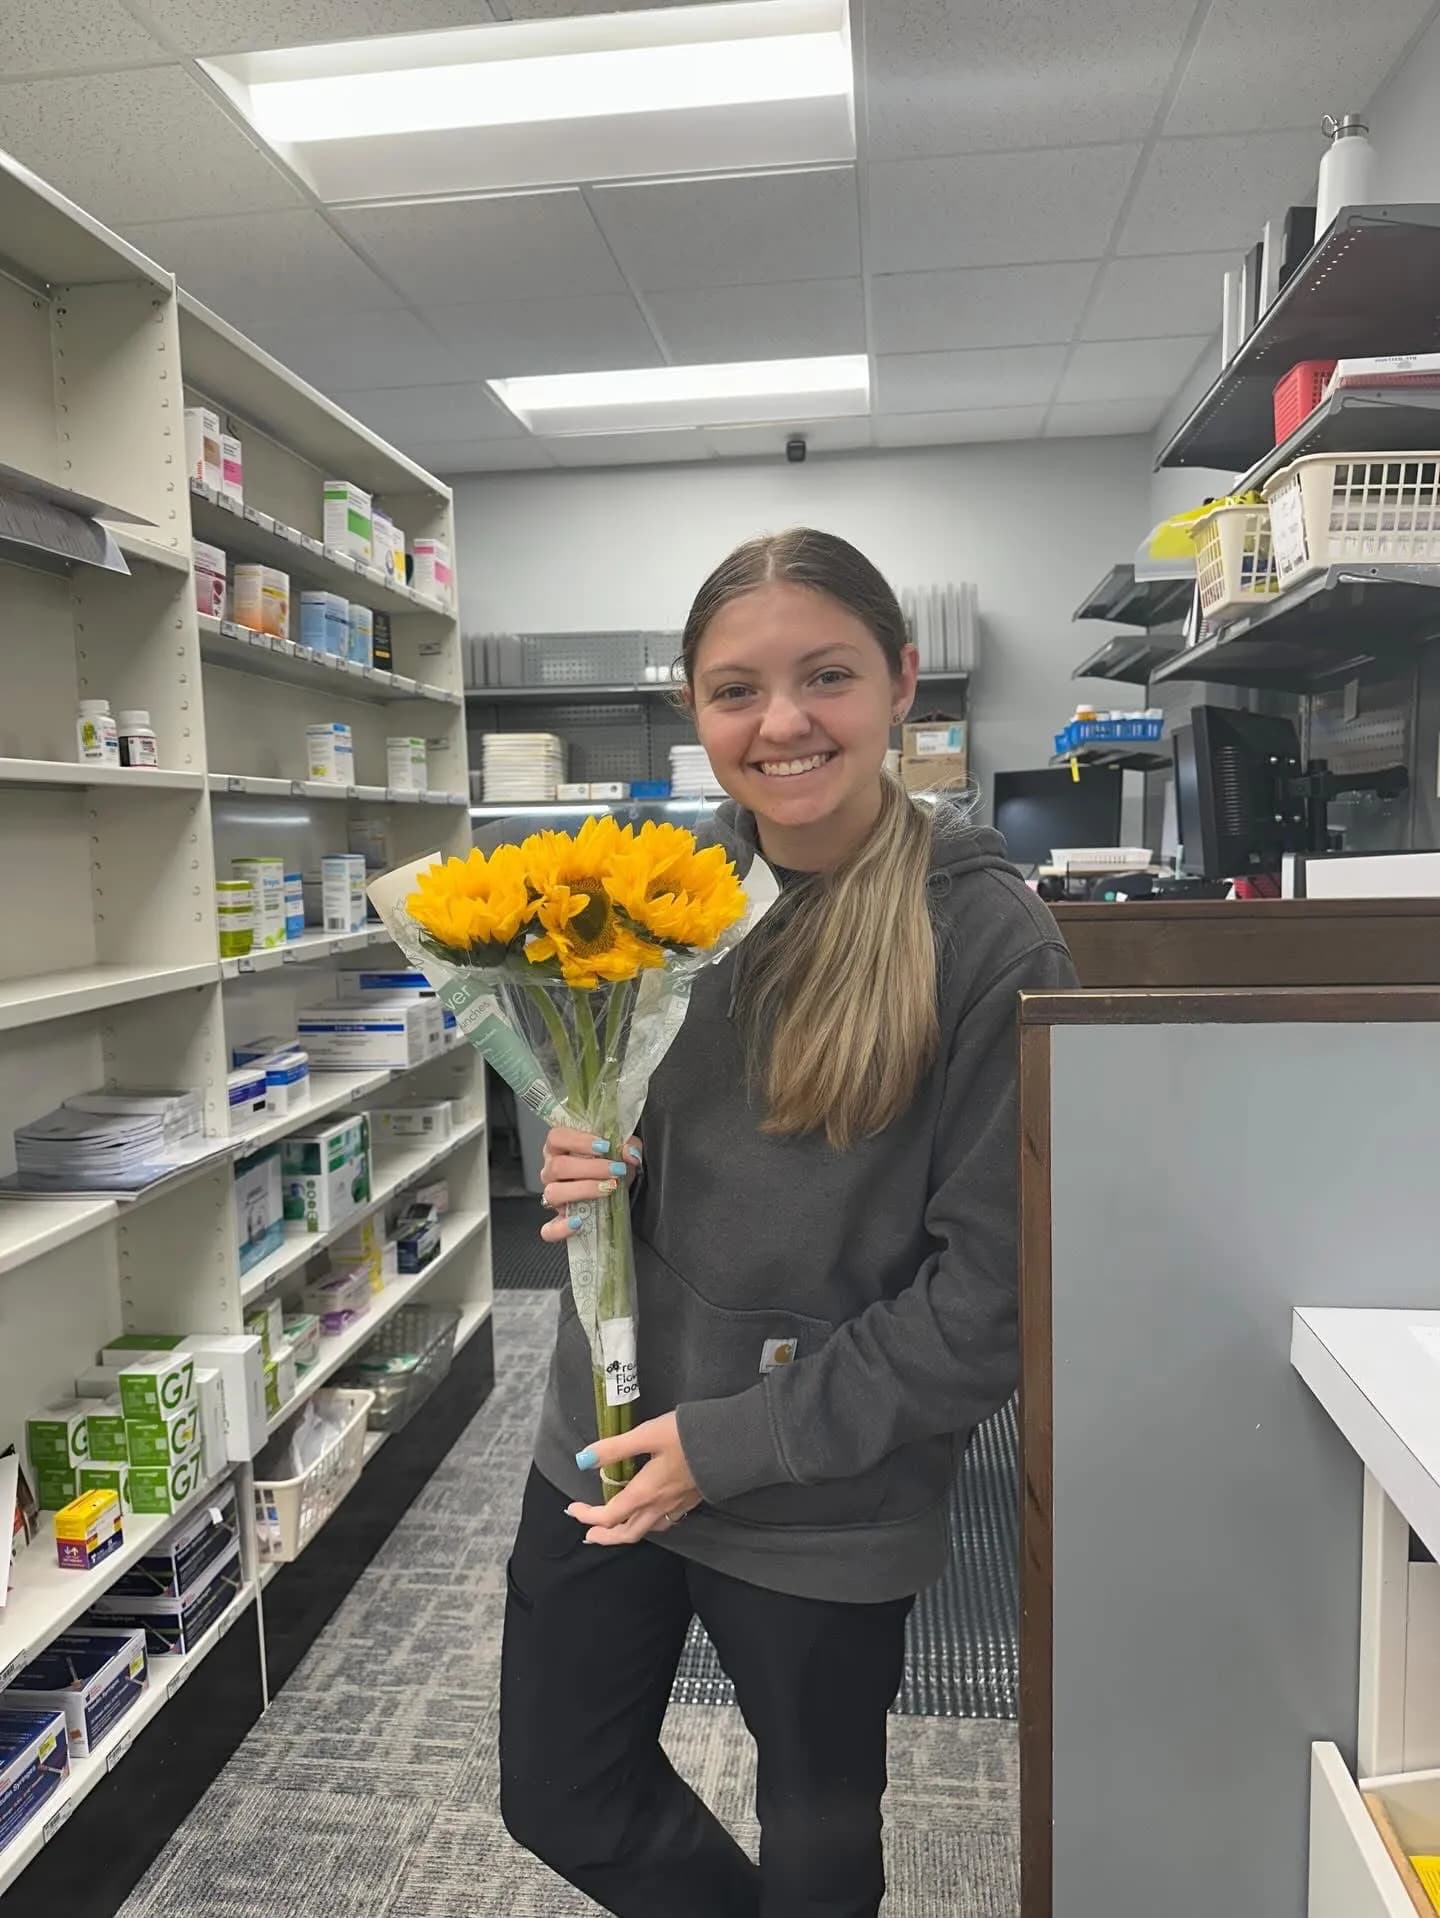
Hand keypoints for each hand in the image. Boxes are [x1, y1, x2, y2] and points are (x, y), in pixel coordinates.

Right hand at [539, 1126, 641, 1243]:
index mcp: (561, 1148)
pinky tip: (579, 1222)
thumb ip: (627, 1146)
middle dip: (590, 1168)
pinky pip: (549, 1229)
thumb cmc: (612, 1166)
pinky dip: (561, 1228)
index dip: (579, 1140)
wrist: (617, 1191)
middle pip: (557, 1166)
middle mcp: (552, 1170)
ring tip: (608, 1189)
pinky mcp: (558, 1221)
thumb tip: (630, 1153)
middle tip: (615, 1170)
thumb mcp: (622, 1151)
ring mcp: (552, 1196)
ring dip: (583, 1190)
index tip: (605, 1146)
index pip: (557, 1137)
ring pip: (553, 1193)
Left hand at [568, 1413, 701, 1544]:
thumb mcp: (647, 1435)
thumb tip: (583, 1460)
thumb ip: (615, 1448)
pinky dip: (648, 1525)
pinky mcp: (690, 1501)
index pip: (609, 1516)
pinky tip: (649, 1514)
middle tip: (589, 1533)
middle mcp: (659, 1506)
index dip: (587, 1516)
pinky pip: (664, 1523)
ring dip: (626, 1533)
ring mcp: (677, 1506)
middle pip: (627, 1533)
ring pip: (647, 1530)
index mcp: (644, 1493)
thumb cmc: (687, 1436)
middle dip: (605, 1536)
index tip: (573, 1509)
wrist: (732, 1443)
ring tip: (615, 1527)